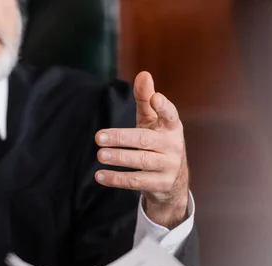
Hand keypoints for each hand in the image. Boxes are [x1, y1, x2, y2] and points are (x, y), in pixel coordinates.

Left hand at [95, 71, 189, 228]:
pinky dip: (117, 179)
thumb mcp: (153, 122)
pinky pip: (136, 181)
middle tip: (98, 137)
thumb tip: (143, 74)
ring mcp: (168, 166)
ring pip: (141, 161)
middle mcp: (172, 146)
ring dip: (119, 158)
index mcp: (172, 127)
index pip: (170, 114)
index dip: (163, 107)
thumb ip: (146, 99)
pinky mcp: (160, 184)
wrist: (173, 181)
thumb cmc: (158, 143)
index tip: (155, 98)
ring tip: (100, 155)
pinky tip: (100, 175)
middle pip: (145, 139)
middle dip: (121, 138)